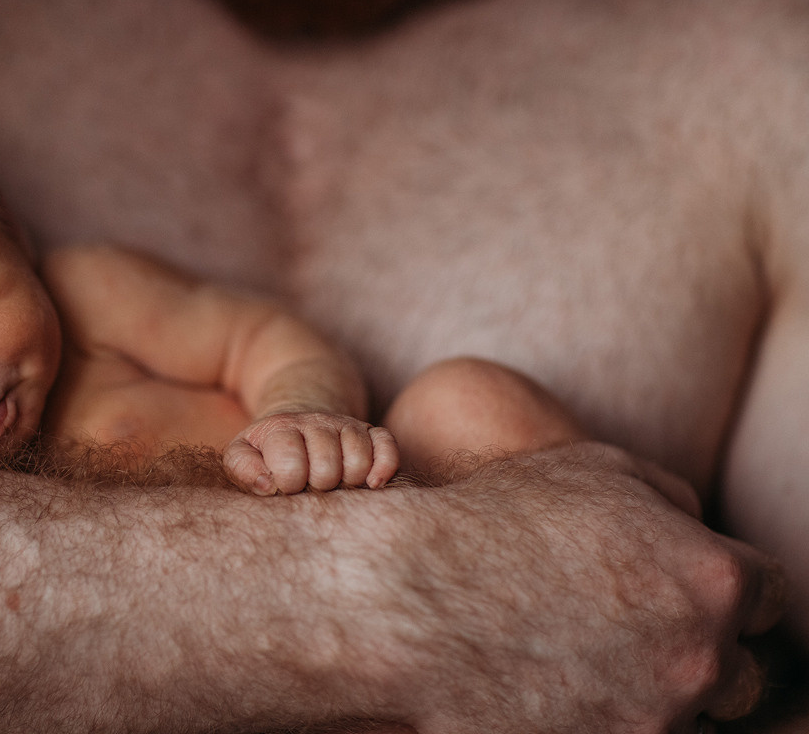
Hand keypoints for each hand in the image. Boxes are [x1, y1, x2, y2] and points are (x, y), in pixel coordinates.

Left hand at [223, 411, 399, 493]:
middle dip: (318, 487)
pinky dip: (384, 469)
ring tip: (333, 485)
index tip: (284, 486)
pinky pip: (388, 448)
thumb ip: (242, 468)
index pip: (291, 464)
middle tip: (310, 487)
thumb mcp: (242, 454)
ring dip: (348, 483)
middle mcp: (316, 422)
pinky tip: (370, 484)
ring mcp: (346, 425)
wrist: (296, 424)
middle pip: (327, 467)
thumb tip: (268, 484)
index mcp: (282, 428)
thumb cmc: (267, 451)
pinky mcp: (372, 431)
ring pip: (359, 461)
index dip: (288, 484)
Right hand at [334, 443, 786, 732]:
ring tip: (588, 663)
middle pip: (736, 671)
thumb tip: (695, 526)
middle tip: (629, 631)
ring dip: (655, 694)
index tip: (678, 588)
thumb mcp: (594, 469)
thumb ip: (670, 497)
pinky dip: (604, 719)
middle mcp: (698, 659)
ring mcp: (651, 719)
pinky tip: (558, 688)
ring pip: (686, 717)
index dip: (720, 587)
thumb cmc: (498, 524)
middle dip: (694, 649)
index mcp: (711, 579)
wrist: (414, 599)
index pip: (764, 595)